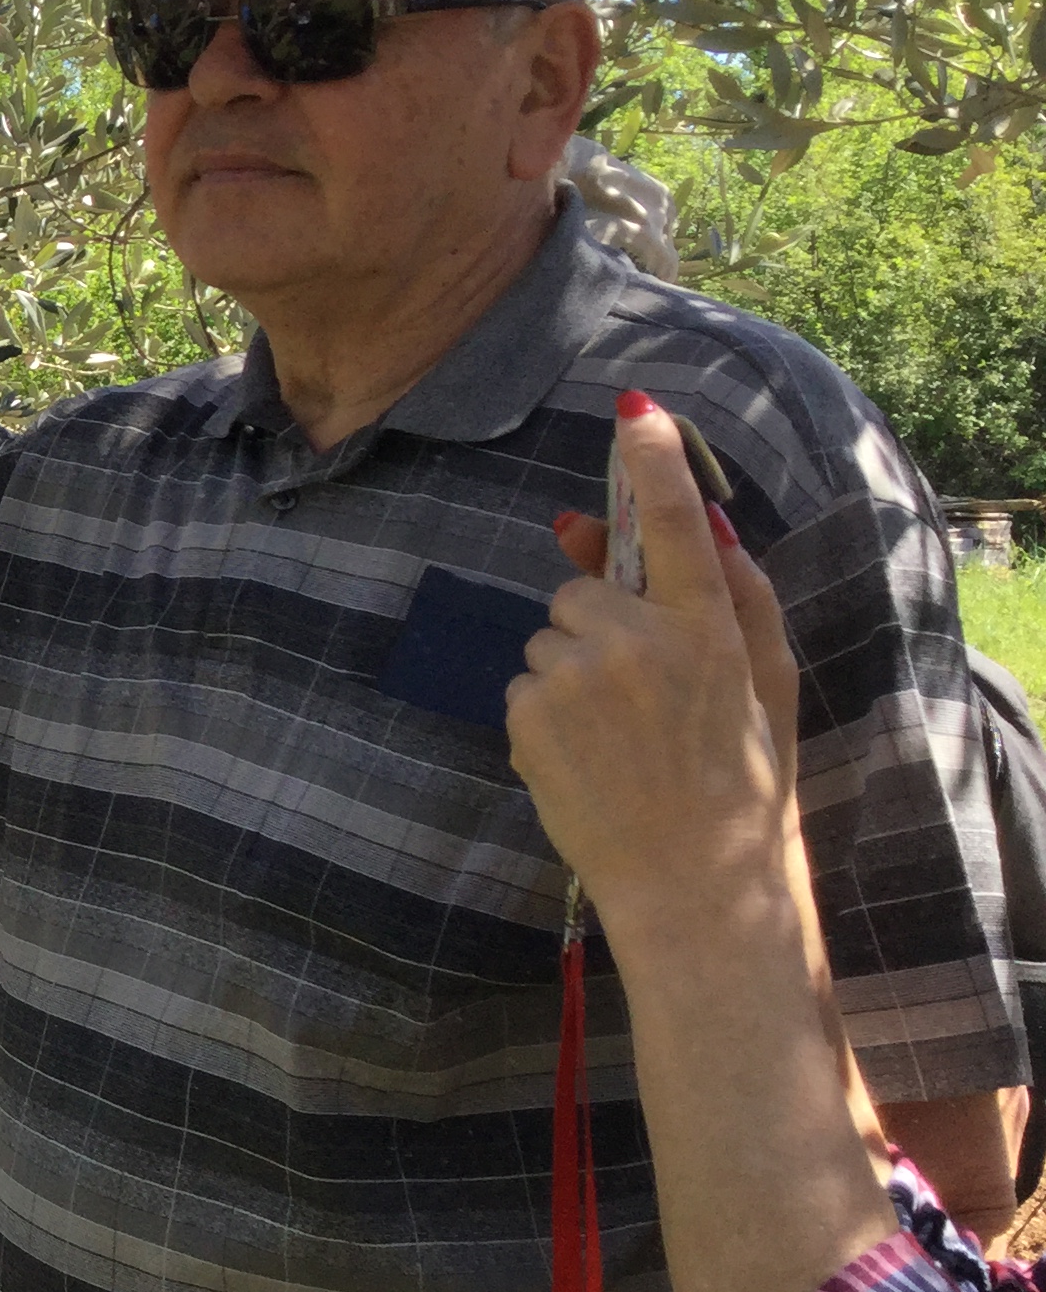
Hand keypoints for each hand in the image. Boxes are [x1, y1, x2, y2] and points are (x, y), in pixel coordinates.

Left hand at [505, 397, 802, 939]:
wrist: (695, 881)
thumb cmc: (742, 779)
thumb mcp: (767, 682)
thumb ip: (739, 595)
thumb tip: (704, 521)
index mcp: (710, 627)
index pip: (673, 522)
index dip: (654, 460)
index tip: (635, 410)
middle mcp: (640, 640)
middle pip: (583, 586)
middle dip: (600, 623)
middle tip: (640, 692)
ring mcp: (578, 675)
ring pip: (549, 635)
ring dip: (571, 670)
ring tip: (616, 736)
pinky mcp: (529, 712)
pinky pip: (524, 681)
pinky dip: (545, 713)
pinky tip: (587, 758)